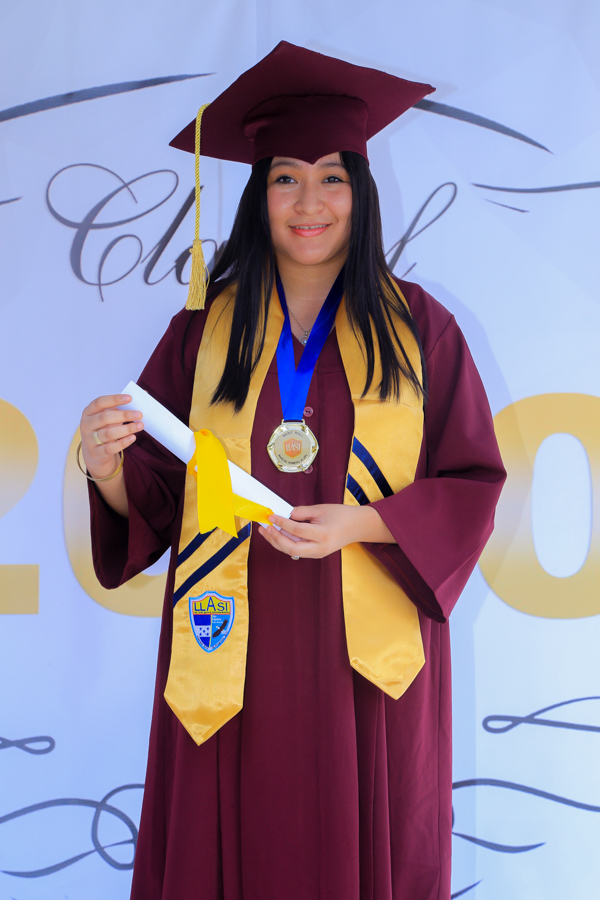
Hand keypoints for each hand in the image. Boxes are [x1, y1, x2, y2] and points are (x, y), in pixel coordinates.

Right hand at [79, 394, 142, 479]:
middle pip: (104, 417)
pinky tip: (133, 438)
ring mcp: (89, 440)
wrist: (94, 453)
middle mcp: (86, 425)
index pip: (100, 402)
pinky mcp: (96, 453)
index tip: (130, 398)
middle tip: (139, 414)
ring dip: (126, 429)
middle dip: (124, 415)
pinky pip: (110, 448)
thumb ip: (122, 406)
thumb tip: (144, 394)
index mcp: (89, 412)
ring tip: (140, 425)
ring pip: (108, 433)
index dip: (114, 399)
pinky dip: (122, 443)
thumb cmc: (104, 429)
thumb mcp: (109, 417)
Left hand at [258, 503, 393, 558]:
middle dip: (275, 539)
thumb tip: (284, 514)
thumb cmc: (341, 515)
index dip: (281, 523)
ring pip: (292, 552)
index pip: (296, 530)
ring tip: (266, 532)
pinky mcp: (316, 554)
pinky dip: (286, 543)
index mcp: (323, 534)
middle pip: (291, 548)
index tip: (271, 516)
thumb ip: (301, 512)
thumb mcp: (321, 509)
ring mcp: (318, 553)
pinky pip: (297, 550)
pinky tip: (278, 534)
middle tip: (265, 528)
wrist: (357, 526)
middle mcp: (320, 548)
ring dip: (278, 542)